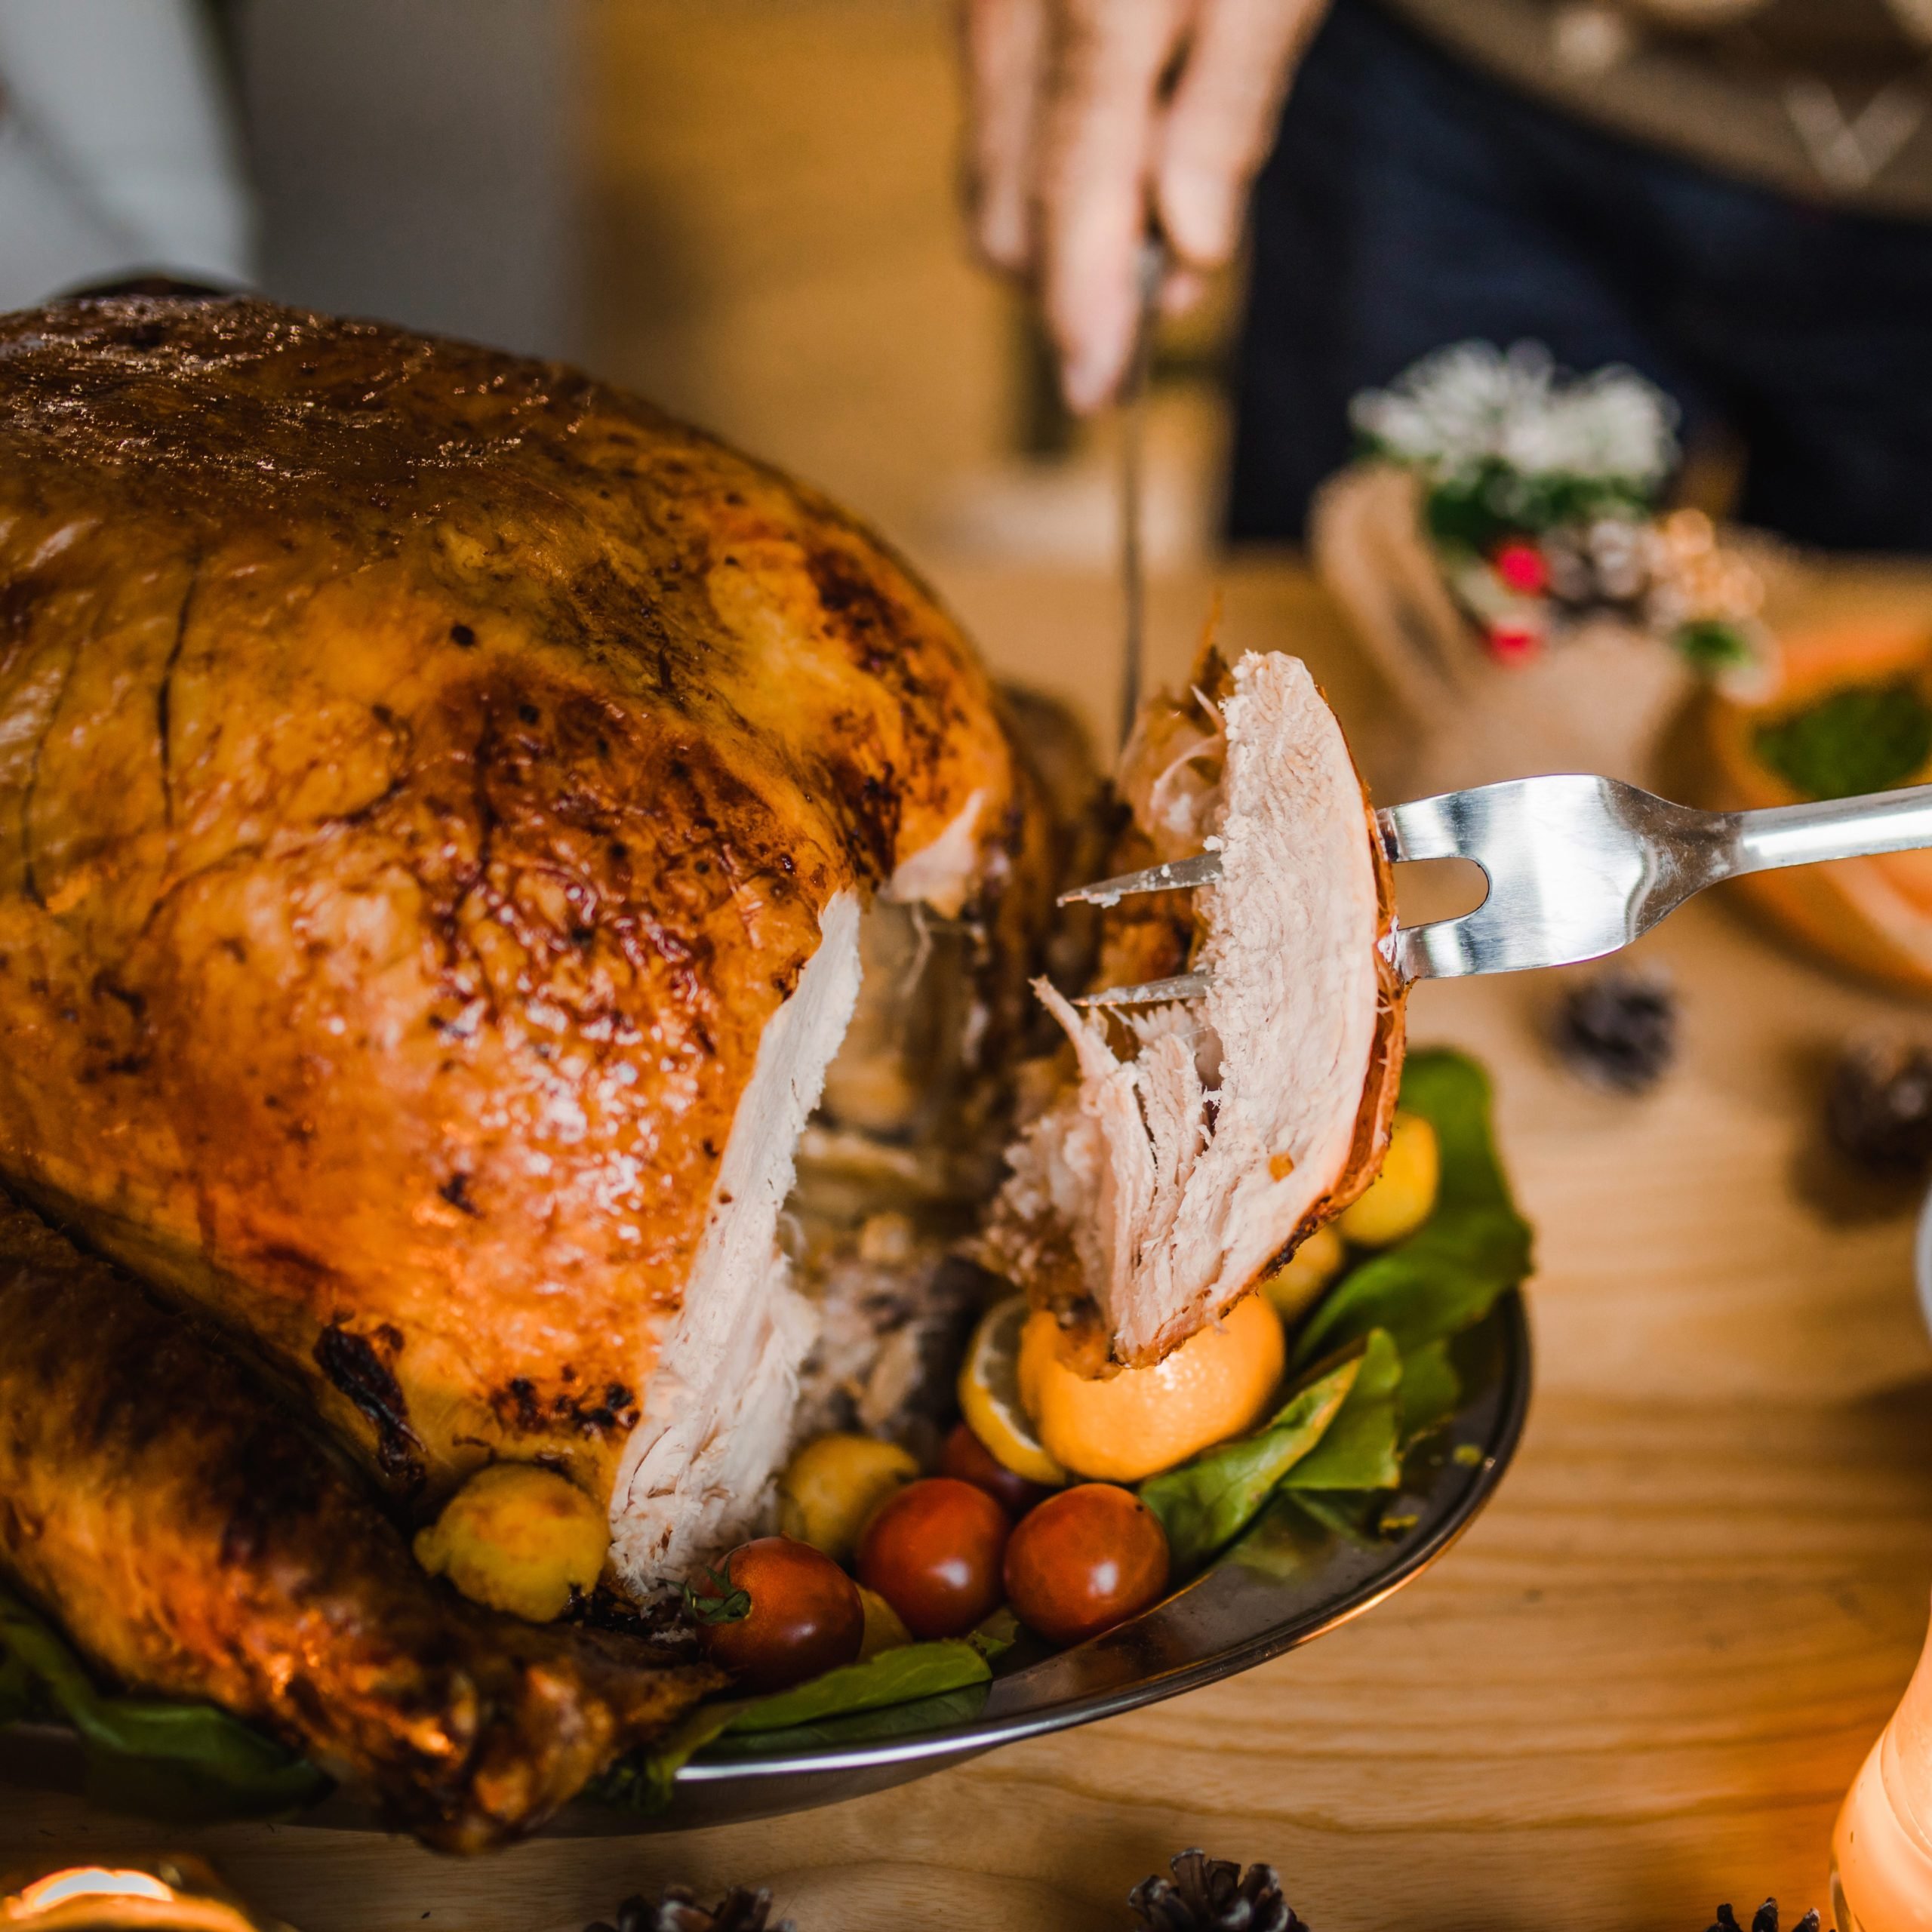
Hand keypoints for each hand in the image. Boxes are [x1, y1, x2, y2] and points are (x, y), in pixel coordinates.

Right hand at [960, 0, 1330, 412]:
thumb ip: (1228, 110)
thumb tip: (1190, 249)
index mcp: (1095, 14)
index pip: (1069, 199)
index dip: (1082, 308)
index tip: (1095, 390)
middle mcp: (1009, 14)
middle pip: (1006, 217)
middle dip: (1085, 275)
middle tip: (1187, 258)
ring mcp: (982, 4)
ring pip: (989, 180)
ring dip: (1066, 225)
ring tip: (1172, 185)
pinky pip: (993, 120)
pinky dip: (1051, 161)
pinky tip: (1132, 127)